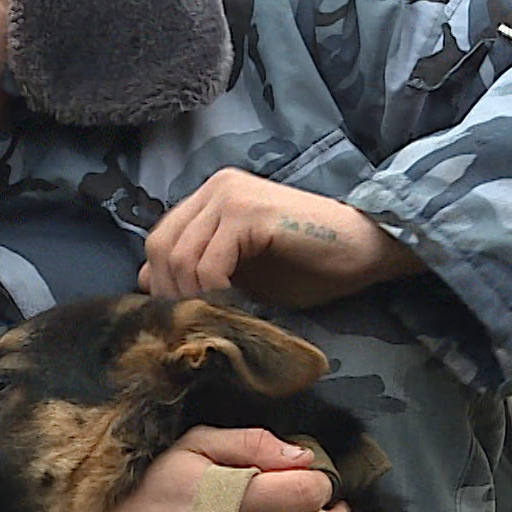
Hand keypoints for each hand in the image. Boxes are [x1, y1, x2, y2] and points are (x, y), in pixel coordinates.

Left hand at [139, 168, 423, 308]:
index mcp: (210, 197)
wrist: (365, 250)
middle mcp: (215, 187)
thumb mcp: (243, 273)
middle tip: (199, 324)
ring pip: (180, 256)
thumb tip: (145, 281)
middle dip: (173, 294)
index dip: (164, 285)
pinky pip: (209, 262)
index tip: (186, 319)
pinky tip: (236, 307)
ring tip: (219, 318)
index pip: (159, 241)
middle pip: (161, 247)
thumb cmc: (311, 265)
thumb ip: (198, 271)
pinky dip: (213, 292)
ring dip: (193, 297)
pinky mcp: (249, 212)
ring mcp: (231, 195)